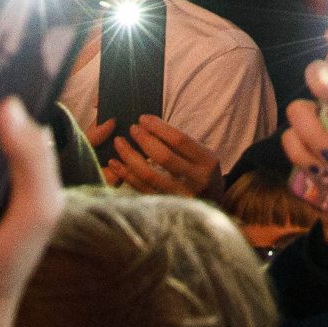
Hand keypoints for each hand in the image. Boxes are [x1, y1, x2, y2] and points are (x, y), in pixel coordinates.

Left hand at [98, 114, 221, 199]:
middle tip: (132, 128)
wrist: (212, 207)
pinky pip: (141, 189)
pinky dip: (126, 175)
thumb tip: (148, 125)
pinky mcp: (165, 208)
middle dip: (144, 140)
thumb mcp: (203, 155)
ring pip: (149, 175)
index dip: (159, 127)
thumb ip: (182, 144)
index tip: (143, 118)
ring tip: (119, 142)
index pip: (179, 140)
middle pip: (164, 157)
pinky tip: (115, 163)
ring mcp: (180, 197)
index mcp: (207, 162)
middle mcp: (196, 180)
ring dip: (130, 156)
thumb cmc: (203, 173)